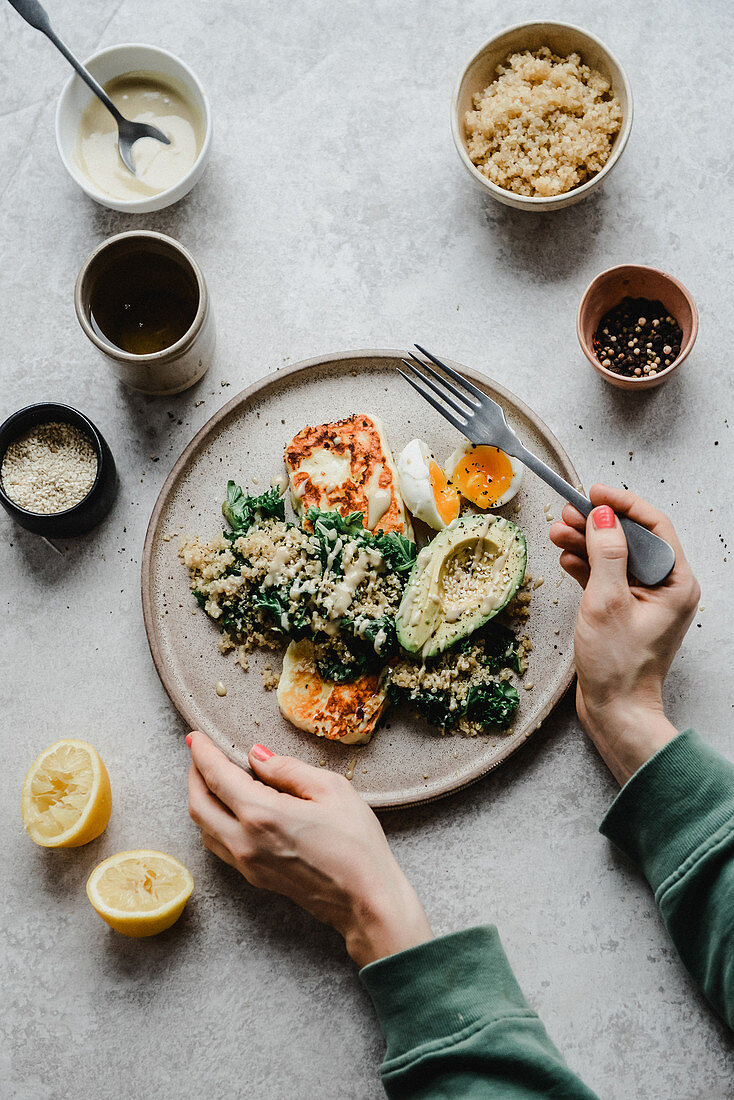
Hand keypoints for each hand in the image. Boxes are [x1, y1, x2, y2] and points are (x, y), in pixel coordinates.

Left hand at [187, 732, 432, 966]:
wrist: (366, 901)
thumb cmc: (356, 844)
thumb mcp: (331, 789)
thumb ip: (288, 769)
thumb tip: (257, 755)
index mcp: (261, 815)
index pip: (217, 777)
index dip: (202, 753)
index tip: (195, 737)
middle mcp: (244, 841)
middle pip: (198, 804)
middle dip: (194, 775)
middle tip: (200, 753)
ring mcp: (247, 864)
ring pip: (204, 828)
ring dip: (201, 799)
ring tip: (211, 777)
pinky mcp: (254, 877)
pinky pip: (218, 845)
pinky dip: (212, 820)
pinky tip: (228, 809)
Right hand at [549, 485, 699, 784]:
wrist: (616, 712)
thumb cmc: (617, 665)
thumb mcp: (607, 602)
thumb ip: (605, 554)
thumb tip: (604, 516)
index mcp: (676, 582)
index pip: (654, 525)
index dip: (622, 504)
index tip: (593, 493)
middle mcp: (666, 587)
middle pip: (632, 538)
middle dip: (598, 523)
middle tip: (566, 513)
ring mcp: (646, 600)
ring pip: (615, 556)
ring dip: (586, 543)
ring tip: (557, 534)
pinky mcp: (626, 611)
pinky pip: (607, 577)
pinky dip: (585, 566)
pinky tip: (565, 559)